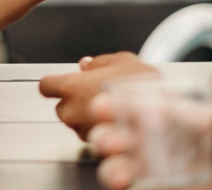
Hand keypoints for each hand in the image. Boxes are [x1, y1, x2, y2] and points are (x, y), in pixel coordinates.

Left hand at [38, 52, 156, 139]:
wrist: (167, 120)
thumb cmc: (143, 88)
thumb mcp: (123, 62)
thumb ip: (99, 62)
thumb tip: (85, 64)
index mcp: (71, 87)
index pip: (45, 86)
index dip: (54, 84)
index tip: (62, 83)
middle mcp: (71, 112)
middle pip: (61, 107)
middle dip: (74, 103)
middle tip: (96, 97)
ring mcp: (83, 132)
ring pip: (76, 124)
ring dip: (86, 119)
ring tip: (112, 111)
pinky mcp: (97, 149)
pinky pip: (91, 138)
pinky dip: (100, 132)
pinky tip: (117, 125)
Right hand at [88, 92, 211, 188]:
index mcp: (172, 116)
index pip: (135, 106)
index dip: (115, 104)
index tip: (101, 105)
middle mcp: (158, 140)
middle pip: (120, 135)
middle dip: (106, 137)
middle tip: (108, 142)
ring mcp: (157, 167)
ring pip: (122, 165)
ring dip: (113, 167)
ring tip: (117, 174)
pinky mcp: (161, 186)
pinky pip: (136, 184)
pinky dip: (121, 182)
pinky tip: (124, 184)